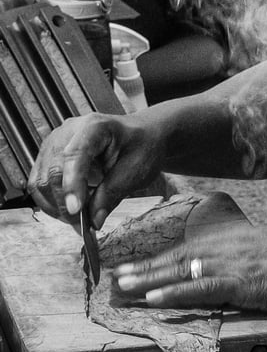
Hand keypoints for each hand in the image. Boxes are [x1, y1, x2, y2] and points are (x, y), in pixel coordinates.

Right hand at [28, 112, 163, 229]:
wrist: (142, 136)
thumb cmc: (141, 146)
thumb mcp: (135, 170)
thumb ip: (112, 194)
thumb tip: (93, 220)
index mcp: (95, 127)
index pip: (75, 155)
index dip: (72, 184)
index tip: (77, 210)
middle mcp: (69, 131)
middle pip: (53, 171)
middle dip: (65, 203)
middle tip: (83, 225)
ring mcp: (56, 143)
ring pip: (40, 181)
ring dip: (56, 206)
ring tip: (79, 217)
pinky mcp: (49, 157)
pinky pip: (39, 184)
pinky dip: (51, 202)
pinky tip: (71, 208)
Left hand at [114, 224, 266, 313]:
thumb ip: (244, 259)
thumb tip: (224, 272)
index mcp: (235, 237)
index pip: (188, 247)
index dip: (158, 257)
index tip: (131, 264)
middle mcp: (230, 244)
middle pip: (178, 256)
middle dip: (144, 267)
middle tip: (113, 276)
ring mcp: (237, 262)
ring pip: (183, 270)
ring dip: (149, 280)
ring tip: (122, 287)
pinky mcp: (247, 282)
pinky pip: (205, 288)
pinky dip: (177, 292)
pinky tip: (155, 298)